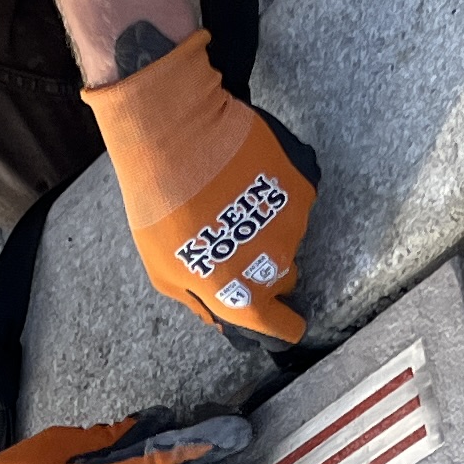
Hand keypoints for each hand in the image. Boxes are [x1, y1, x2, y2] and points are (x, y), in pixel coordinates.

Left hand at [90, 27, 320, 343]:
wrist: (176, 136)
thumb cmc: (161, 207)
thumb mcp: (163, 269)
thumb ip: (199, 300)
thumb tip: (222, 319)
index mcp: (243, 294)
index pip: (284, 328)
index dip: (282, 322)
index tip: (278, 314)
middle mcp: (276, 264)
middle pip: (285, 279)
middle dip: (265, 267)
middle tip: (234, 238)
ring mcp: (294, 223)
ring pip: (289, 235)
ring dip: (267, 223)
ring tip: (232, 197)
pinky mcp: (303, 185)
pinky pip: (295, 198)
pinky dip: (277, 191)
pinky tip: (247, 175)